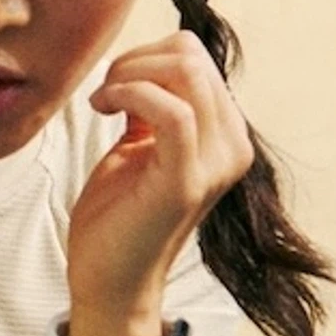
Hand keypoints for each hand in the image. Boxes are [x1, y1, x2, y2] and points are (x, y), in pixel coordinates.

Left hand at [63, 31, 250, 335]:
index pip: (196, 56)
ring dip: (129, 75)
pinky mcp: (187, 181)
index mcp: (225, 135)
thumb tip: (150, 60)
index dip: (145, 56)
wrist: (110, 279)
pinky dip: (130, 94)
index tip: (113, 85)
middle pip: (191, 56)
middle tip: (105, 92)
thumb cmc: (120, 213)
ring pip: (186, 74)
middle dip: (135, 61)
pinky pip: (172, 111)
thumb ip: (155, 105)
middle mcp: (232, 147)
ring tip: (103, 101)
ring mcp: (215, 165)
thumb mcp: (143, 144)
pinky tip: (104, 108)